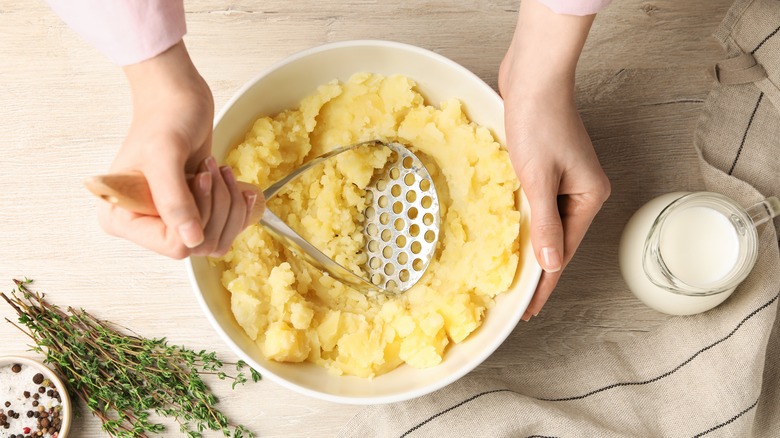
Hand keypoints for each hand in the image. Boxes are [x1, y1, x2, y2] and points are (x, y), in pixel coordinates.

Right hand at [97, 41, 258, 258]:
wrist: (178, 98)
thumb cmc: (165, 118)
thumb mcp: (165, 155)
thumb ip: (174, 200)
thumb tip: (191, 241)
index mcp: (120, 218)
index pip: (173, 246)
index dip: (198, 218)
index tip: (197, 179)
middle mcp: (143, 225)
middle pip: (199, 245)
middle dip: (216, 207)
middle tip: (209, 170)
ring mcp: (169, 220)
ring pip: (215, 240)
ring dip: (227, 204)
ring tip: (217, 170)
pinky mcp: (192, 212)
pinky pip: (223, 229)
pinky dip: (236, 206)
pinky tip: (232, 182)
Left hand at [500, 0, 610, 319]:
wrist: (533, 77)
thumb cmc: (537, 123)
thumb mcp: (538, 179)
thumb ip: (543, 224)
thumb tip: (549, 265)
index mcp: (589, 197)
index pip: (563, 252)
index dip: (544, 284)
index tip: (528, 310)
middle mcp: (584, 190)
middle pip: (558, 240)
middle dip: (537, 269)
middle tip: (515, 300)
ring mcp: (567, 178)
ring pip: (547, 223)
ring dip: (530, 245)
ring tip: (511, 275)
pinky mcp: (549, 166)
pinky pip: (538, 204)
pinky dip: (526, 221)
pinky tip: (511, 233)